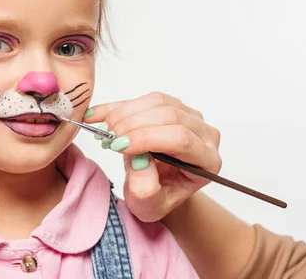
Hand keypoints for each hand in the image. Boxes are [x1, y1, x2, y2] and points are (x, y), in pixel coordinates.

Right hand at [84, 92, 221, 222]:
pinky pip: (144, 99)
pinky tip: (98, 116)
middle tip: (108, 138)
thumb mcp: (150, 205)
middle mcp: (204, 134)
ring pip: (157, 102)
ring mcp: (189, 116)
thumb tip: (140, 161)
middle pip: (170, 116)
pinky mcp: (171, 106)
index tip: (119, 146)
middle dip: (133, 124)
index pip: (181, 139)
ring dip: (125, 113)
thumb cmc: (159, 197)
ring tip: (105, 131)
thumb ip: (146, 189)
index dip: (147, 138)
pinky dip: (118, 107)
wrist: (159, 187)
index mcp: (207, 161)